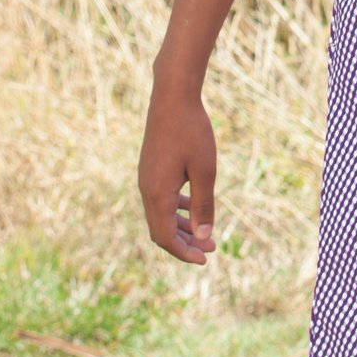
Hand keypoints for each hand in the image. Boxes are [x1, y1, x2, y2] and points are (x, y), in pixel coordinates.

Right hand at [138, 81, 217, 264]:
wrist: (172, 97)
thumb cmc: (191, 131)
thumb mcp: (205, 170)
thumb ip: (203, 205)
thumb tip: (203, 238)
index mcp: (157, 194)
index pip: (165, 237)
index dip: (184, 252)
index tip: (205, 259)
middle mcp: (147, 189)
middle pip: (161, 230)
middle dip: (185, 243)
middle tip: (209, 250)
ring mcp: (146, 179)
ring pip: (161, 215)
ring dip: (182, 227)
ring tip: (205, 235)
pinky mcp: (150, 169)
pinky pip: (161, 199)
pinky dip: (176, 209)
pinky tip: (192, 207)